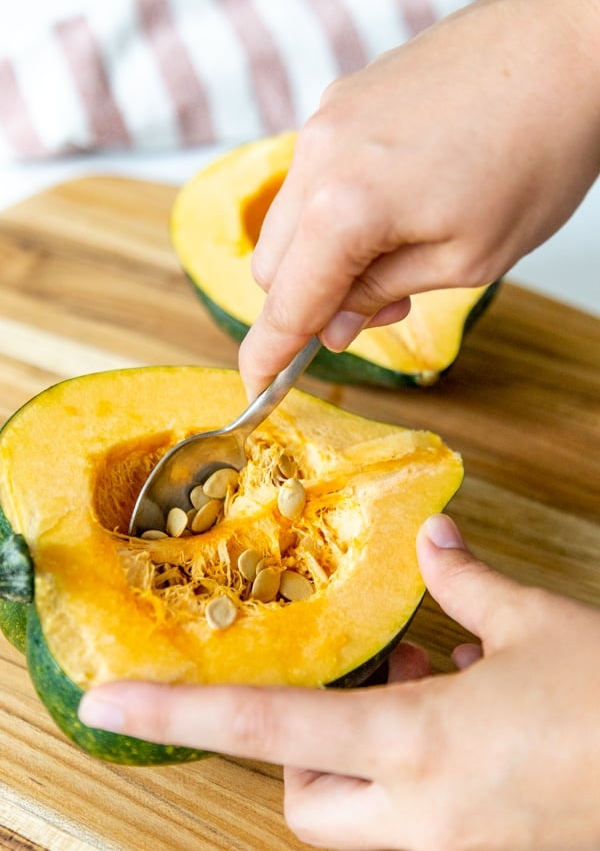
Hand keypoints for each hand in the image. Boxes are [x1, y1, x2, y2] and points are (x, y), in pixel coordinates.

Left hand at [80, 514, 599, 849]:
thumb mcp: (539, 627)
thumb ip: (469, 583)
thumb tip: (435, 540)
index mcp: (419, 744)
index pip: (269, 727)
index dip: (181, 713)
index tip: (111, 703)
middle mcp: (422, 813)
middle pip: (305, 802)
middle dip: (300, 755)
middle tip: (350, 694)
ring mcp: (454, 848)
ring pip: (357, 821)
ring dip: (360, 763)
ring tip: (422, 695)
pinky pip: (415, 829)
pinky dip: (412, 781)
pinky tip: (464, 722)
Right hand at [239, 0, 599, 397]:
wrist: (571, 48)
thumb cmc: (539, 152)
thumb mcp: (466, 259)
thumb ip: (384, 294)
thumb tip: (335, 323)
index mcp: (344, 206)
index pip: (286, 303)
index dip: (268, 354)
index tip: (256, 385)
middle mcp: (319, 155)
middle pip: (271, 264)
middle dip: (311, 301)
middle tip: (379, 307)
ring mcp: (328, 117)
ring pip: (290, 217)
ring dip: (324, 253)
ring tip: (398, 249)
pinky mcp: (346, 96)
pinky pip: (315, 172)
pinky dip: (337, 205)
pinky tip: (398, 199)